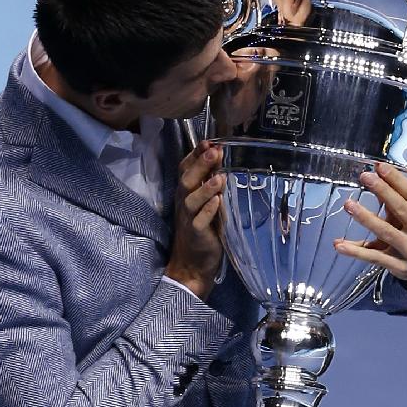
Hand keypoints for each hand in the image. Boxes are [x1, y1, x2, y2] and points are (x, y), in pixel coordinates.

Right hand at [165, 140, 224, 299]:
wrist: (193, 264)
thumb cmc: (204, 232)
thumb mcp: (206, 205)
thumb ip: (212, 187)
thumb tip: (223, 164)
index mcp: (186, 194)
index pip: (185, 169)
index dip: (195, 154)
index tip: (209, 142)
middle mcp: (184, 203)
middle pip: (187, 180)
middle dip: (200, 165)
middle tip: (215, 151)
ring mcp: (188, 219)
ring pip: (191, 199)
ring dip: (205, 187)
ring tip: (219, 177)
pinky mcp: (196, 234)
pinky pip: (200, 221)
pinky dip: (208, 211)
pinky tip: (217, 202)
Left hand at [333, 152, 406, 285]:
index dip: (399, 181)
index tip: (381, 167)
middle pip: (402, 211)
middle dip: (383, 192)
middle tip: (365, 177)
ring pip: (387, 233)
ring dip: (366, 218)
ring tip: (349, 205)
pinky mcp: (397, 266)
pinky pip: (374, 258)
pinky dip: (356, 252)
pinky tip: (339, 245)